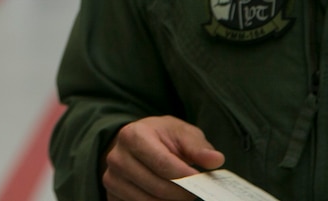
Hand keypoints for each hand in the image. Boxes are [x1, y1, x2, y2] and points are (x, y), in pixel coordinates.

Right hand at [103, 115, 224, 200]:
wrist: (136, 143)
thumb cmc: (161, 137)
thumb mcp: (180, 133)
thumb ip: (198, 146)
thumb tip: (216, 160)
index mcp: (132, 135)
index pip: (162, 164)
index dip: (186, 176)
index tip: (202, 182)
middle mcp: (116, 157)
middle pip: (157, 187)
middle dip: (182, 193)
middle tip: (195, 192)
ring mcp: (112, 179)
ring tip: (182, 194)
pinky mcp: (111, 196)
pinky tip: (167, 198)